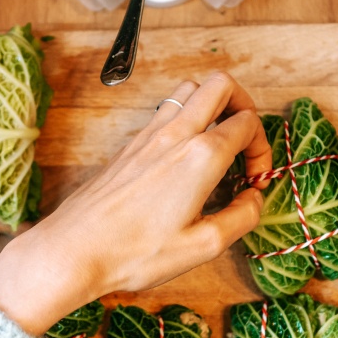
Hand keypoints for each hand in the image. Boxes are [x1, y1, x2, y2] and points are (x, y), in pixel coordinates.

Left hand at [0, 72, 272, 336]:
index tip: (254, 180)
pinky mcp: (131, 143)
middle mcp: (176, 134)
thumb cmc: (135, 253)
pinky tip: (184, 158)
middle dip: (244, 105)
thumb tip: (254, 197)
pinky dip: (186, 120)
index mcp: (200, 156)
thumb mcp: (204, 246)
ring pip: (190, 89)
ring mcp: (150, 134)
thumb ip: (242, 217)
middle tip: (244, 141)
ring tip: (217, 144)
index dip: (263, 149)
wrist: (74, 249)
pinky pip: (166, 111)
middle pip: (221, 84)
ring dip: (212, 106)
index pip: (248, 123)